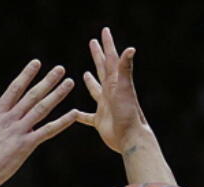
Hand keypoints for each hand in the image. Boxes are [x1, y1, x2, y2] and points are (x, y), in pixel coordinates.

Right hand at [0, 60, 76, 186]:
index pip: (14, 89)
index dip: (26, 75)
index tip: (36, 63)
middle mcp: (9, 119)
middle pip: (32, 95)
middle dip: (47, 81)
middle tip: (60, 68)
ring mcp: (18, 131)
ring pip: (42, 108)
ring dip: (57, 94)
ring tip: (69, 82)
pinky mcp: (25, 145)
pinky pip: (48, 131)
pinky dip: (62, 122)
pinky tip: (74, 113)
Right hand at [74, 27, 150, 153]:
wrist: (130, 138)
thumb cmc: (129, 113)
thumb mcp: (125, 88)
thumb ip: (125, 69)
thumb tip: (131, 49)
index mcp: (115, 82)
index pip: (110, 59)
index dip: (107, 44)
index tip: (104, 30)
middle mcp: (110, 92)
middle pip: (102, 69)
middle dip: (98, 55)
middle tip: (93, 42)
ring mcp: (105, 106)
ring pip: (95, 90)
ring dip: (90, 82)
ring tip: (85, 73)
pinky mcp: (100, 121)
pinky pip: (87, 117)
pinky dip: (79, 115)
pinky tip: (73, 114)